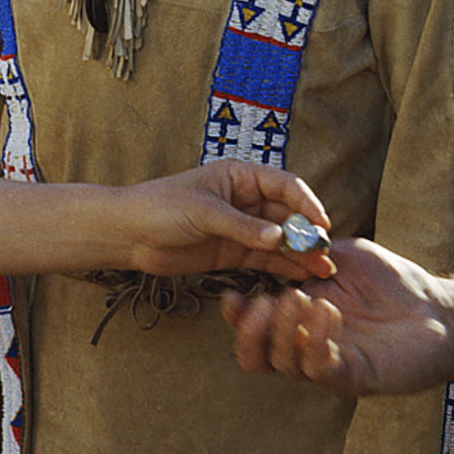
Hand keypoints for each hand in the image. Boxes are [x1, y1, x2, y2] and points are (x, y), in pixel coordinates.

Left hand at [120, 160, 336, 280]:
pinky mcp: (233, 251)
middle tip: (325, 254)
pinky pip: (265, 258)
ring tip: (324, 271)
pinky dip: (283, 267)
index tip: (322, 224)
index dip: (307, 204)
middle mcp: (246, 200)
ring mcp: (241, 227)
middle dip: (308, 233)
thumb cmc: (160, 207)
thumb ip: (241, 226)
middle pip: (287, 215)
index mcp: (241, 176)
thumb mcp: (204, 212)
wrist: (128, 233)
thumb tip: (279, 238)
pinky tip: (302, 277)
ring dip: (301, 253)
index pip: (285, 186)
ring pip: (280, 239)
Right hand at [219, 238, 453, 395]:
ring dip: (283, 330)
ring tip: (297, 298)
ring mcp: (329, 363)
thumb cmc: (395, 284)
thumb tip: (280, 246)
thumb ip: (311, 252)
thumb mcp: (344, 256)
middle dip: (249, 331)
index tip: (232, 295)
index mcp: (300, 319)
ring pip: (283, 362)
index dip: (237, 316)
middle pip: (256, 356)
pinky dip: (315, 340)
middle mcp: (308, 346)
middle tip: (260, 304)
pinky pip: (319, 367)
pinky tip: (328, 311)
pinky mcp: (353, 376)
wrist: (441, 310)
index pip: (255, 327)